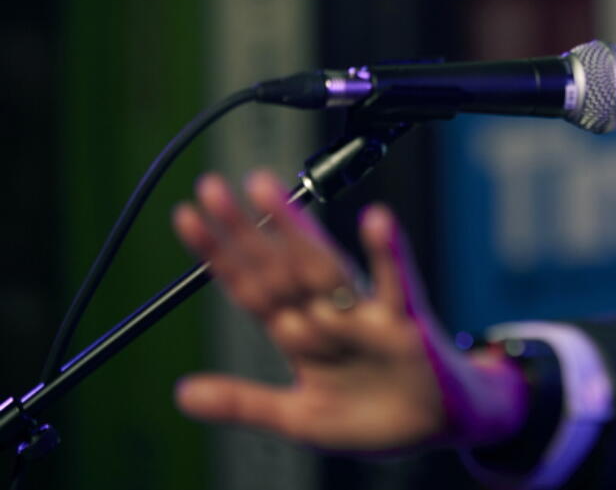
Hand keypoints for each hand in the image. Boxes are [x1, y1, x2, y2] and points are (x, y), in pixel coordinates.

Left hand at [172, 170, 526, 452]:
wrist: (433, 428)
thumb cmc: (370, 416)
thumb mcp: (298, 418)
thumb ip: (244, 403)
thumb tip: (182, 394)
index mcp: (299, 333)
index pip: (250, 287)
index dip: (217, 256)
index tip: (186, 218)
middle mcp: (326, 313)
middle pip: (277, 266)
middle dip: (245, 229)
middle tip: (212, 188)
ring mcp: (363, 313)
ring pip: (323, 266)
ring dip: (295, 229)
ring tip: (267, 191)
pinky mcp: (403, 321)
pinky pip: (395, 282)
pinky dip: (387, 253)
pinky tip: (377, 221)